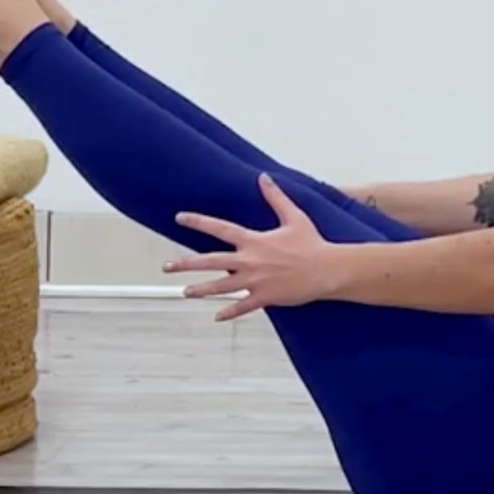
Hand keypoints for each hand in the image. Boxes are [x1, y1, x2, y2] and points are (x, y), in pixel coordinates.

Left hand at [168, 175, 350, 321]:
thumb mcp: (294, 217)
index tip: (179, 218)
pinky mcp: (265, 298)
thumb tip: (264, 177)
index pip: (220, 228)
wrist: (327, 270)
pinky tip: (216, 316)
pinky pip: (241, 307)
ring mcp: (255, 282)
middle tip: (167, 266)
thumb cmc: (312, 243)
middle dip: (186, 264)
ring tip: (185, 292)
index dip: (198, 222)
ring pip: (221, 287)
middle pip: (211, 262)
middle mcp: (249, 261)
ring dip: (201, 290)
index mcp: (254, 241)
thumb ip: (275, 197)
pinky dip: (229, 312)